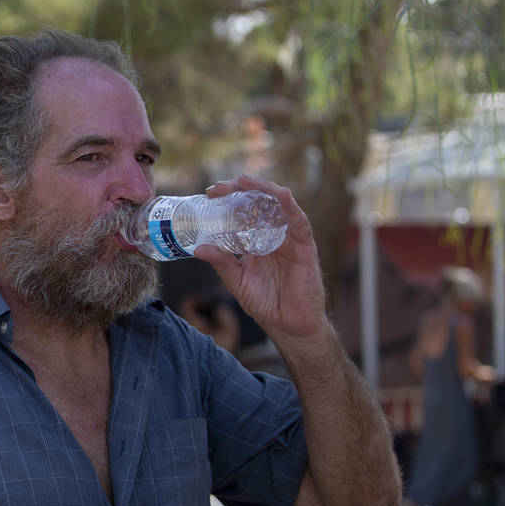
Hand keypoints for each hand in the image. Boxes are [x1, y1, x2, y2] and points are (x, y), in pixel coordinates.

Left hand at [193, 174, 329, 347]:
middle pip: (259, 203)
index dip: (229, 199)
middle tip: (220, 187)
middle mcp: (274, 235)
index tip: (209, 193)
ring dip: (264, 190)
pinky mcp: (305, 248)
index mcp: (256, 240)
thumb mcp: (237, 280)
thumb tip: (199, 248)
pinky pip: (300, 223)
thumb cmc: (265, 303)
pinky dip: (291, 207)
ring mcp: (290, 239)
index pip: (243, 212)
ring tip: (247, 181)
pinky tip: (282, 195)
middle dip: (241, 190)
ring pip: (280, 206)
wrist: (288, 325)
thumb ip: (222, 263)